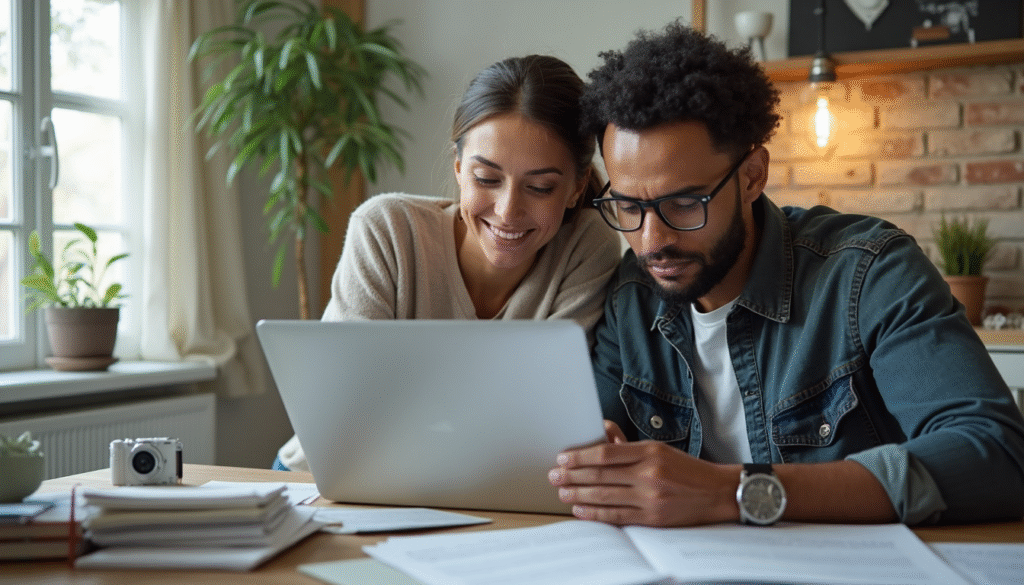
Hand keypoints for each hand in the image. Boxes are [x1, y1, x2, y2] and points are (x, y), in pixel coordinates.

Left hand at [549, 430, 739, 526]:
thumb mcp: (660, 448)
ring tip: (562, 493)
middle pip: (600, 475)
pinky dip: (595, 514)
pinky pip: (617, 516)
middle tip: (554, 476)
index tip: (562, 458)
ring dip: (578, 495)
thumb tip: (603, 428)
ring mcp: (650, 497)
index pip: (606, 452)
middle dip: (572, 476)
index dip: (580, 456)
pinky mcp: (653, 518)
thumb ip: (628, 444)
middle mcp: (649, 473)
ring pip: (605, 496)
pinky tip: (581, 511)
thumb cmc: (687, 469)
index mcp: (649, 451)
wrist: (719, 492)